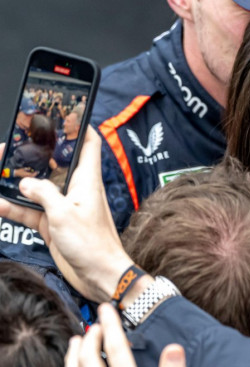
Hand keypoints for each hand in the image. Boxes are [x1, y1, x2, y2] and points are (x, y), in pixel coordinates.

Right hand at [0, 127, 132, 301]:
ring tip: (1, 172)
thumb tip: (26, 183)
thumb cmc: (92, 243)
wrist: (99, 275)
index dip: (81, 127)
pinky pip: (31, 211)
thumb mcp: (64, 214)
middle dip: (39, 154)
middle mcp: (76, 190)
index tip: (68, 114)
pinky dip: (15, 207)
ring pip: (39, 188)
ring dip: (21, 183)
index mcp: (87, 180)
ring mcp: (64, 206)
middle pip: (57, 164)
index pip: (89, 145)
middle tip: (19, 143)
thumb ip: (43, 194)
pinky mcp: (55, 223)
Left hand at [65, 304, 185, 366]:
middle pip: (90, 358)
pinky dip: (70, 366)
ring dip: (74, 354)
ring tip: (76, 340)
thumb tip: (175, 347)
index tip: (105, 308)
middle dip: (91, 337)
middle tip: (96, 324)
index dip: (111, 326)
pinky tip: (72, 363)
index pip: (116, 348)